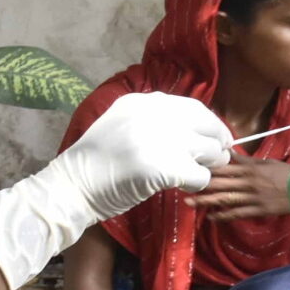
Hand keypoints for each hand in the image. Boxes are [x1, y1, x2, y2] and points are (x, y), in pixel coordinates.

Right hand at [0, 92, 232, 289]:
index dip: (211, 124)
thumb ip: (154, 119)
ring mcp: (159, 140)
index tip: (218, 137)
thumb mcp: (123, 123)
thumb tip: (195, 126)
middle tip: (219, 158)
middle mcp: (154, 115)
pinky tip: (185, 187)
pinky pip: (200, 175)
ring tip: (201, 173)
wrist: (69, 188)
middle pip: (207, 126)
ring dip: (210, 165)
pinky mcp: (162, 168)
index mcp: (143, 102)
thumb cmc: (97, 162)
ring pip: (208, 151)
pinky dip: (198, 183)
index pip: (194, 108)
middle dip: (218, 143)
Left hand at [185, 152, 289, 220]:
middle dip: (201, 183)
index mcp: (250, 168)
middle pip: (220, 182)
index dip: (208, 167)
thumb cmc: (285, 174)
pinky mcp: (257, 209)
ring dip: (206, 200)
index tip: (193, 166)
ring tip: (190, 202)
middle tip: (184, 184)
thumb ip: (247, 161)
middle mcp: (247, 181)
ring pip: (224, 198)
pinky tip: (211, 216)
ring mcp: (251, 196)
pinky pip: (236, 213)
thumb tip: (230, 154)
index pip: (224, 166)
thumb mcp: (266, 162)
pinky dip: (223, 215)